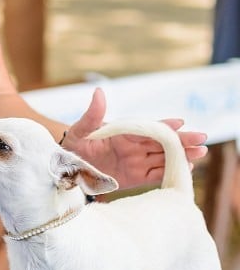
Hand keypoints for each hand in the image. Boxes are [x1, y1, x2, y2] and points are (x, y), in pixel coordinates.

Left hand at [62, 87, 207, 189]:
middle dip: (182, 140)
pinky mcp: (135, 178)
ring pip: (164, 158)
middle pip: (163, 142)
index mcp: (125, 132)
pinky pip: (155, 175)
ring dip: (182, 155)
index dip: (164, 124)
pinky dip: (169, 172)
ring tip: (201, 153)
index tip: (179, 122)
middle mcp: (134, 146)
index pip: (148, 127)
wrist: (67, 165)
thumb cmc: (75, 143)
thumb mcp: (81, 128)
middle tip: (202, 138)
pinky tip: (186, 169)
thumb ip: (93, 114)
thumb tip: (98, 91)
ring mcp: (136, 162)